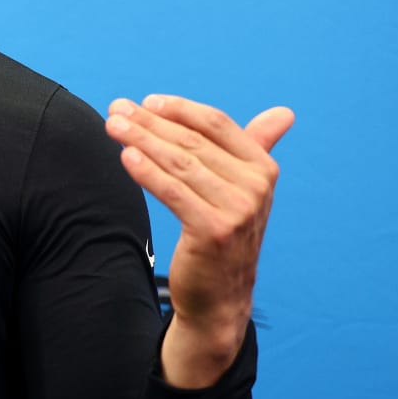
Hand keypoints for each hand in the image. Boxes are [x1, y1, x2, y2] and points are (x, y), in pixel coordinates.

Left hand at [105, 94, 294, 389]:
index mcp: (263, 169)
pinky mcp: (213, 231)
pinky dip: (147, 172)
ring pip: (179, 163)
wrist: (220, 296)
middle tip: (116, 109)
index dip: (179, 109)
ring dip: (141, 140)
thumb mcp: (244, 190)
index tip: (146, 102)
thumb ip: (257, 147)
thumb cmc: (225, 234)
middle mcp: (255, 187)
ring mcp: (237, 210)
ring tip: (112, 126)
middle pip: (193, 141)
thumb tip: (285, 112)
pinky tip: (126, 158)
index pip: (217, 124)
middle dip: (150, 122)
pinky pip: (173, 192)